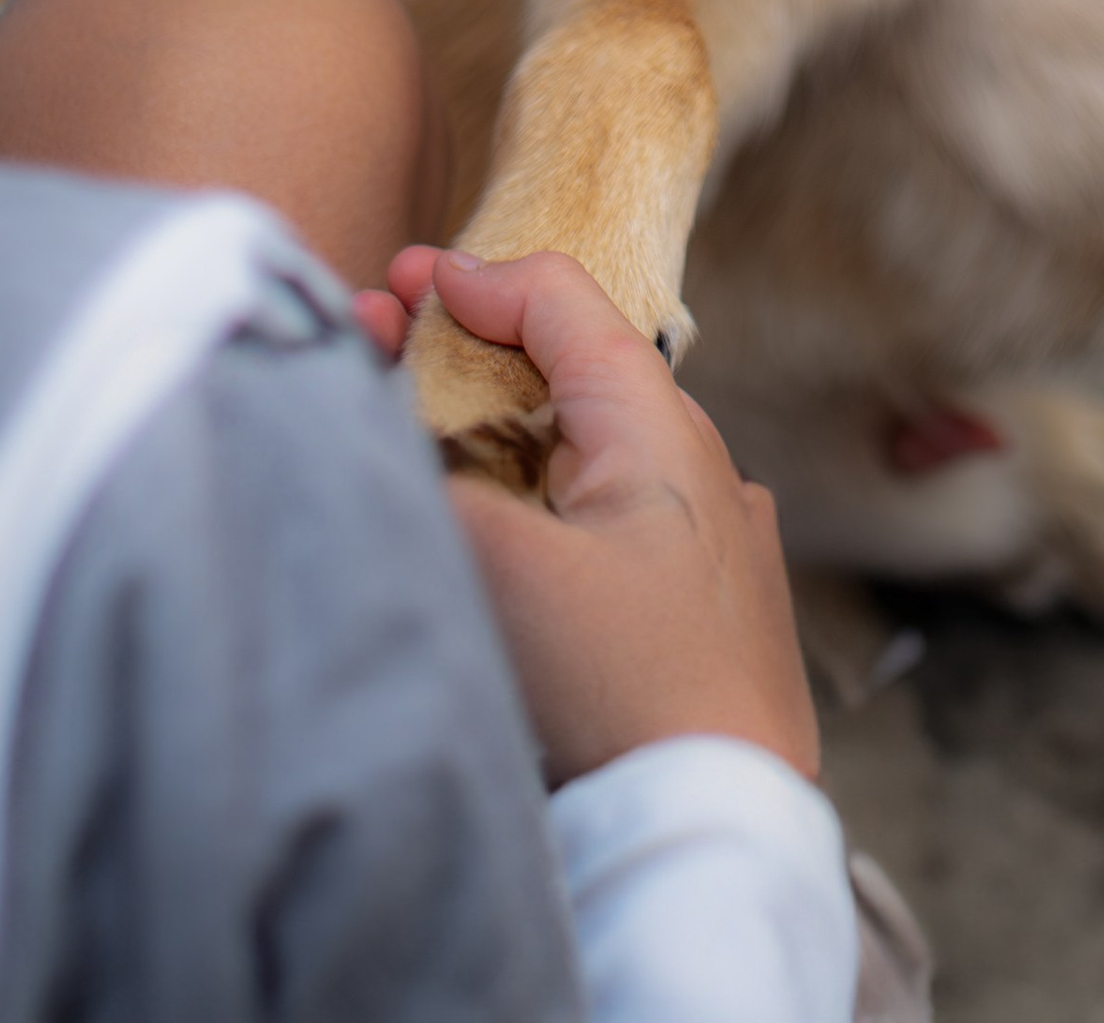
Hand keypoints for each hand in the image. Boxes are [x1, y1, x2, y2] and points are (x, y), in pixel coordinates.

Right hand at [383, 243, 819, 787]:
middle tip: (381, 356)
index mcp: (657, 422)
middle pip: (569, 369)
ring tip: (423, 441)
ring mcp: (711, 532)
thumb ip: (433, 481)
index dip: (471, 280)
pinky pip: (612, 513)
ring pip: (587, 447)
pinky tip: (502, 527)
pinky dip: (545, 498)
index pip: (559, 299)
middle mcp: (696, 459)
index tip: (397, 285)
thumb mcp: (502, 567)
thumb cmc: (625, 687)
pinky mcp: (704, 600)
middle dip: (469, 357)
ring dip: (502, 433)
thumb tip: (387, 440)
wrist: (722, 823)